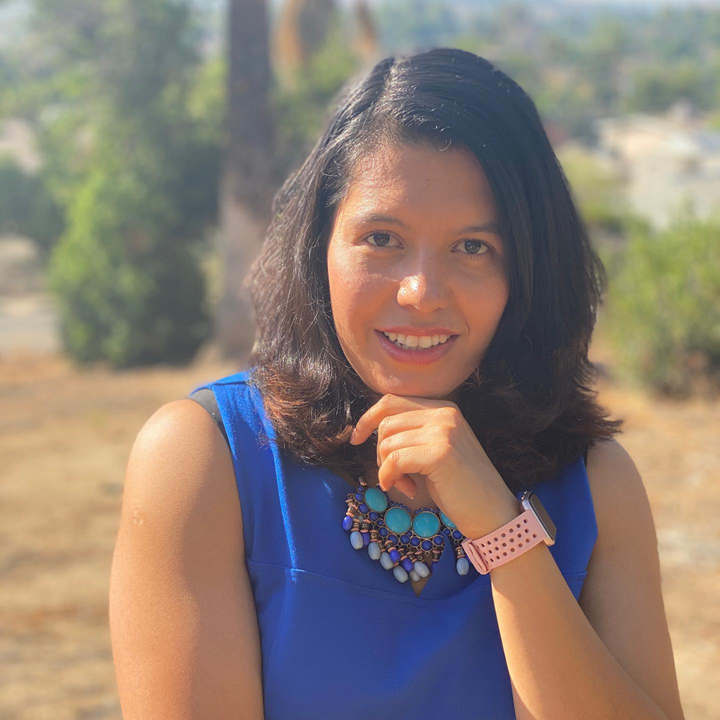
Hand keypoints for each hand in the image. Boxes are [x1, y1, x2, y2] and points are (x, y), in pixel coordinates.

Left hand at [349, 394, 519, 538]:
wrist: (493, 512)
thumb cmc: (460, 486)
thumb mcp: (435, 449)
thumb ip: (412, 433)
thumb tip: (370, 429)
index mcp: (443, 408)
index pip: (392, 401)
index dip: (368, 419)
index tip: (355, 438)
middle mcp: (444, 413)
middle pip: (386, 424)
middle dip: (381, 453)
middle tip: (395, 476)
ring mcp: (444, 431)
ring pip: (387, 443)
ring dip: (388, 470)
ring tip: (407, 485)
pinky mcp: (440, 453)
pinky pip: (394, 460)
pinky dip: (390, 478)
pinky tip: (406, 490)